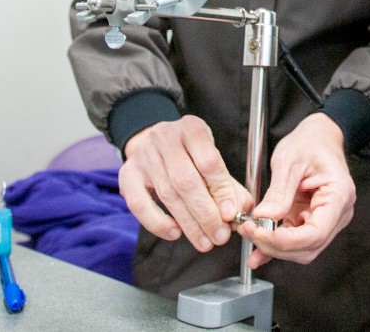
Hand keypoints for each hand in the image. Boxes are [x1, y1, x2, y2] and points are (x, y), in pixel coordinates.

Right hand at [120, 116, 253, 251]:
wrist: (153, 142)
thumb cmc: (188, 154)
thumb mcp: (210, 158)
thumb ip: (226, 184)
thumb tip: (242, 209)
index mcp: (192, 129)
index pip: (208, 162)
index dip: (221, 191)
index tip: (231, 215)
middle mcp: (165, 138)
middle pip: (186, 181)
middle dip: (206, 213)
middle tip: (220, 236)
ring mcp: (144, 155)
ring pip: (167, 194)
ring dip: (188, 223)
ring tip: (204, 241)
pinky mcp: (127, 174)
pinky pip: (139, 203)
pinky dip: (157, 222)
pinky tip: (174, 233)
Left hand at [236, 112, 355, 267]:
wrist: (319, 138)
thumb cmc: (311, 143)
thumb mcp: (290, 160)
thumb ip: (279, 192)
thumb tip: (263, 217)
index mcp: (339, 195)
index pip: (316, 232)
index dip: (288, 241)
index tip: (262, 235)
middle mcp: (337, 212)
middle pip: (309, 246)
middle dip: (277, 246)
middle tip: (249, 231)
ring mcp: (325, 219)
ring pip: (302, 249)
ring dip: (274, 248)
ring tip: (250, 233)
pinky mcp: (310, 220)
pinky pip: (294, 241)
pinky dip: (275, 246)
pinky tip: (258, 251)